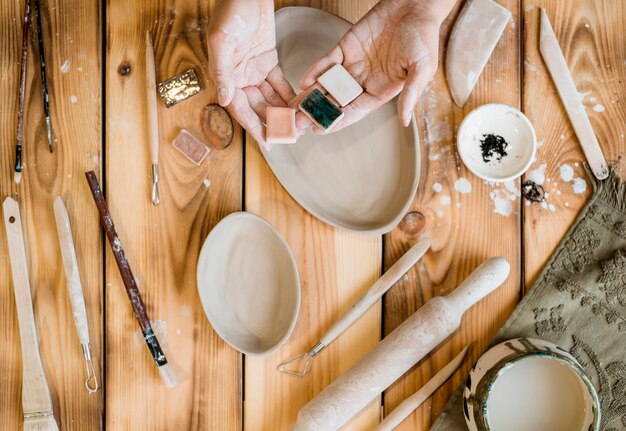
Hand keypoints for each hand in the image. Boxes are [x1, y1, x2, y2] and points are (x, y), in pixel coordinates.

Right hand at [206, 0, 296, 148]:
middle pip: (257, 107)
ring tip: (297, 124)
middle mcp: (239, 77)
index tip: (267, 142)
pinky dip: (288, 95)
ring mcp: (254, 70)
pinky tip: (298, 105)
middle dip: (272, 123)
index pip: (240, 109)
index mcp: (226, 76)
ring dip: (282, 112)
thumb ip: (223, 72)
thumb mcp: (222, 41)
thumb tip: (225, 100)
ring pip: (269, 98)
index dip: (254, 127)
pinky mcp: (267, 61)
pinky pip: (279, 84)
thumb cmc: (230, 11)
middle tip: (289, 136)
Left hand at [300, 0, 453, 131]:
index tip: (320, 129)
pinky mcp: (346, 48)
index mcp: (380, 92)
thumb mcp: (422, 69)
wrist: (415, 7)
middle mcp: (364, 82)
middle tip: (298, 122)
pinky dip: (316, 71)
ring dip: (311, 96)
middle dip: (317, 112)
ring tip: (293, 107)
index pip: (354, 111)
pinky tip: (304, 81)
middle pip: (336, 102)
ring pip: (328, 85)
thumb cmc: (423, 38)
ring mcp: (353, 65)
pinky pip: (327, 63)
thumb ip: (411, 95)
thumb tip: (405, 121)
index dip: (337, 121)